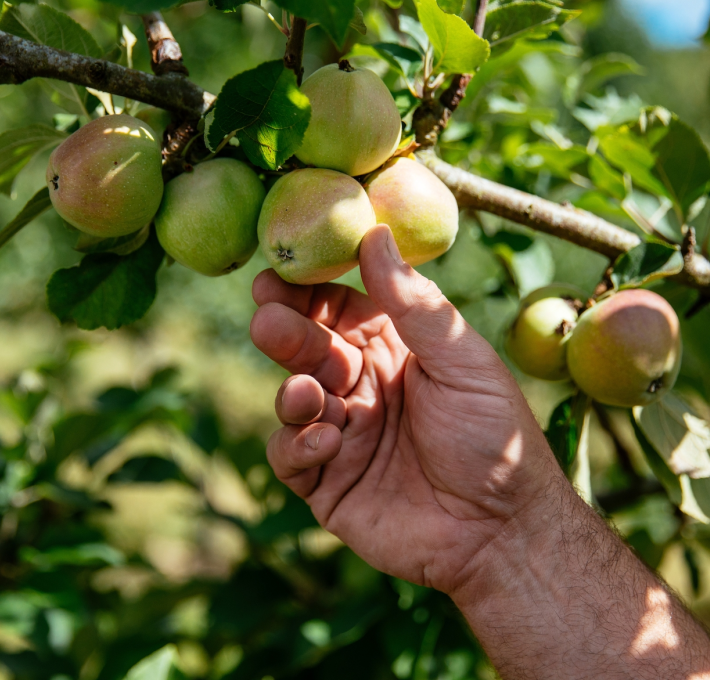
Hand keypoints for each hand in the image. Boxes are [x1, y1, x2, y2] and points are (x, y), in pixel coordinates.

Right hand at [250, 225, 561, 596]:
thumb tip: (375, 234)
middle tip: (266, 316)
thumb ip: (415, 303)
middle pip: (309, 349)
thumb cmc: (493, 438)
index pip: (340, 310)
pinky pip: (291, 456)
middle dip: (285, 331)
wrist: (502, 533)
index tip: (281, 269)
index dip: (310, 290)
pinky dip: (297, 445)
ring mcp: (343, 435)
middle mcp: (364, 388)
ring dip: (291, 390)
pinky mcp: (327, 482)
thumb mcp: (462, 361)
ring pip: (293, 399)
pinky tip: (328, 442)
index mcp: (396, 352)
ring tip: (303, 391)